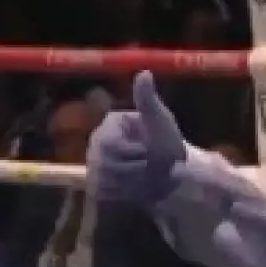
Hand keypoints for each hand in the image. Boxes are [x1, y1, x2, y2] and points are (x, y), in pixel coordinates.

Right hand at [86, 71, 188, 204]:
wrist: (171, 175)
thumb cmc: (167, 144)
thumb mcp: (160, 121)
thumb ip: (148, 101)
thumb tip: (144, 72)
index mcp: (110, 124)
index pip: (110, 144)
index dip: (133, 153)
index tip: (151, 153)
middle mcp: (96, 143)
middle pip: (106, 164)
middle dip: (135, 170)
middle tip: (153, 168)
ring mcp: (94, 165)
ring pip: (106, 180)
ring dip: (132, 183)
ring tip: (148, 178)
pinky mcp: (97, 185)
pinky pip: (105, 193)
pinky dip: (124, 194)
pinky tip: (137, 189)